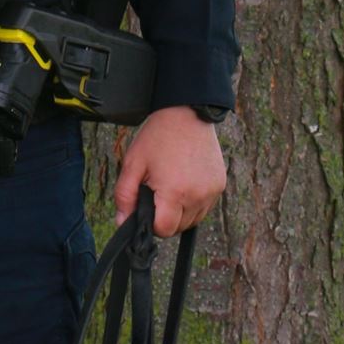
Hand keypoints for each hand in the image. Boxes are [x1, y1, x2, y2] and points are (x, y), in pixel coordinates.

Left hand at [115, 106, 225, 236]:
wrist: (187, 113)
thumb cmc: (158, 137)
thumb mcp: (133, 164)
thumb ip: (125, 197)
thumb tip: (123, 223)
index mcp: (175, 192)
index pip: (164, 230)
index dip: (151, 223)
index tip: (147, 206)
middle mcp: (198, 196)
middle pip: (179, 228)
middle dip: (165, 216)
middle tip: (157, 191)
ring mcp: (212, 191)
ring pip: (193, 220)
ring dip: (180, 212)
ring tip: (172, 185)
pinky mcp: (220, 185)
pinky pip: (204, 207)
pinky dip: (193, 202)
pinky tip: (184, 182)